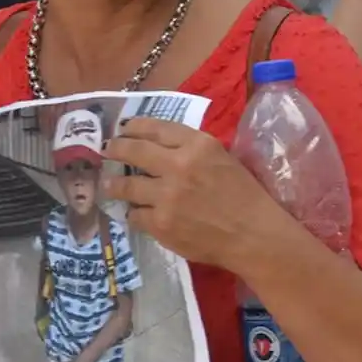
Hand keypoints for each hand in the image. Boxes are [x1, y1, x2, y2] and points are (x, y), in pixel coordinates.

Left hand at [103, 118, 287, 270]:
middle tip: (108, 151)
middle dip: (115, 149)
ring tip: (111, 185)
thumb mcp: (225, 160)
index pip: (157, 128)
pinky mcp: (159, 223)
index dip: (135, 127)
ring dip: (115, 184)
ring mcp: (166, 196)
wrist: (253, 234)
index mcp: (199, 145)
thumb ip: (195, 151)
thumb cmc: (245, 196)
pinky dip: (135, 214)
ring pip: (125, 185)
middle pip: (133, 150)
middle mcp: (179, 165)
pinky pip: (134, 215)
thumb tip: (163, 149)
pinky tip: (139, 214)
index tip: (125, 130)